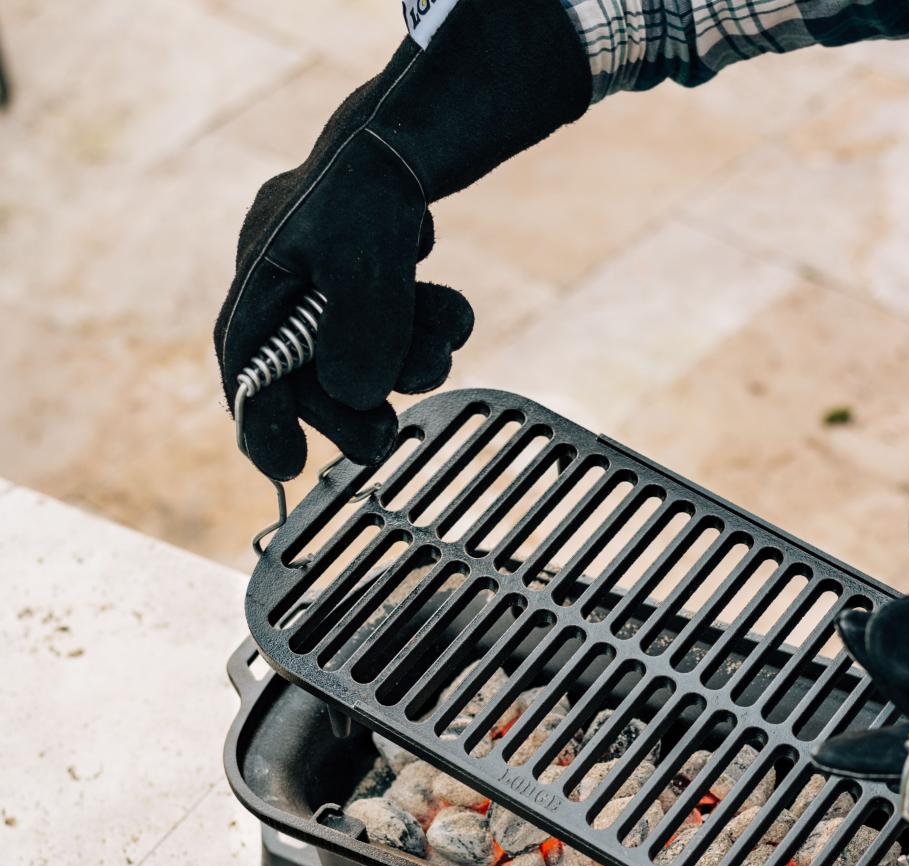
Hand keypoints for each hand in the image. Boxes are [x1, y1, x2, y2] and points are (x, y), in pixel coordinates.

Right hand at [214, 0, 592, 481]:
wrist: (412, 138)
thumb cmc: (371, 192)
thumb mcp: (362, 260)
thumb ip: (360, 332)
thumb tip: (361, 397)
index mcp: (264, 277)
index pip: (248, 365)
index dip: (263, 423)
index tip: (286, 468)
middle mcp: (293, 287)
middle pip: (311, 378)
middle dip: (353, 409)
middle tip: (386, 440)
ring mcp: (336, 288)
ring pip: (370, 359)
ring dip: (413, 363)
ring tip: (441, 343)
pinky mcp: (379, 287)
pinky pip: (403, 334)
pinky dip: (432, 331)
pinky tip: (443, 302)